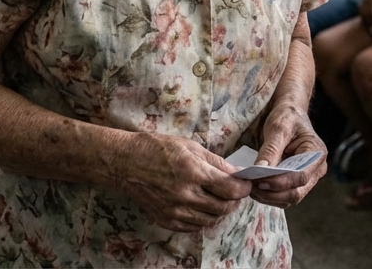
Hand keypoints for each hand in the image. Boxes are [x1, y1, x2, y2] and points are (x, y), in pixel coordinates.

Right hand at [111, 133, 252, 232]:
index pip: (230, 189)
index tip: (247, 184)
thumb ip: (216, 162)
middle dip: (235, 200)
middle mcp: (185, 195)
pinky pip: (195, 226)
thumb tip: (237, 174)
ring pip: (211, 220)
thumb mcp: (189, 146)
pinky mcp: (167, 220)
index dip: (244, 188)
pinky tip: (202, 206)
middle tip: (235, 191)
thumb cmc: (156, 148)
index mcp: (192, 172)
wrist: (124, 163)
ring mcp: (175, 211)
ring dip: (220, 210)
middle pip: (223, 207)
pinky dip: (203, 218)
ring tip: (219, 198)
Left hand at [250, 105, 326, 207]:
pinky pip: (284, 196)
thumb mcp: (278, 128)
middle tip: (249, 186)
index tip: (258, 181)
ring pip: (290, 198)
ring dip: (269, 197)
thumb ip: (270, 149)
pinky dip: (269, 195)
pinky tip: (255, 187)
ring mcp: (308, 178)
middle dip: (272, 193)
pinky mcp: (297, 182)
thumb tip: (259, 170)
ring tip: (250, 187)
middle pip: (296, 193)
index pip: (301, 177)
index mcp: (317, 154)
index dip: (280, 183)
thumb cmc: (287, 117)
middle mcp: (316, 170)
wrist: (291, 115)